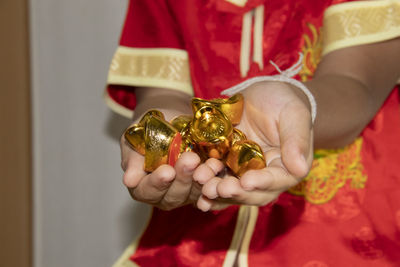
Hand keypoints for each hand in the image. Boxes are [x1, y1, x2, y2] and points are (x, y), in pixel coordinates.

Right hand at [121, 107, 207, 209]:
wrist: (170, 117)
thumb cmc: (147, 128)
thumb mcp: (135, 139)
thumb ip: (132, 159)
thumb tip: (129, 180)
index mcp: (143, 187)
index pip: (147, 191)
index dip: (157, 184)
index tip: (166, 172)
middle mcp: (164, 195)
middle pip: (173, 195)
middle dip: (183, 178)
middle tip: (191, 160)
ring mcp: (186, 193)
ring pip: (195, 193)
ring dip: (203, 178)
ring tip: (209, 162)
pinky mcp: (204, 186)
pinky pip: (211, 186)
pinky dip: (216, 177)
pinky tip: (218, 165)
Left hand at [195, 81, 313, 210]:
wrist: (262, 94)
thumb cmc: (283, 101)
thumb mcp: (293, 114)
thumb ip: (297, 139)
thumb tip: (301, 167)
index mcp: (286, 167)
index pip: (276, 180)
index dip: (262, 183)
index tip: (247, 181)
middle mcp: (264, 175)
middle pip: (252, 193)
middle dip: (235, 192)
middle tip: (218, 189)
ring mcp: (242, 171)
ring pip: (231, 189)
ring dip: (216, 192)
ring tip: (202, 185)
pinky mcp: (225, 164)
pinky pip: (215, 178)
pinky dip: (205, 185)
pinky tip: (193, 187)